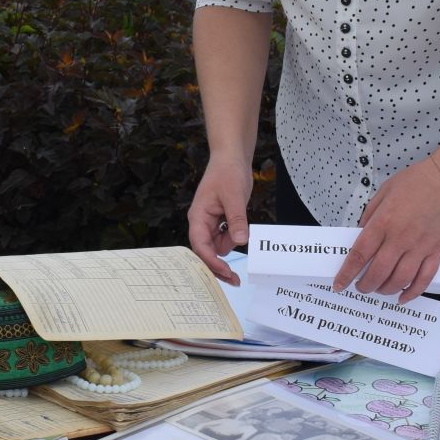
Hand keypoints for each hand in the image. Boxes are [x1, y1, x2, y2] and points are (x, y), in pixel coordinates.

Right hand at [186, 159, 252, 284]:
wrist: (232, 158)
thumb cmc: (228, 172)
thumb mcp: (235, 196)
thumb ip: (237, 219)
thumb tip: (240, 242)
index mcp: (198, 216)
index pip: (200, 244)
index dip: (211, 261)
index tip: (225, 272)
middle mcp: (201, 223)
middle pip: (206, 251)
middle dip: (218, 266)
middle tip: (234, 280)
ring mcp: (210, 223)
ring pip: (217, 247)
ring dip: (228, 250)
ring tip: (241, 235)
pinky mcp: (220, 222)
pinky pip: (225, 238)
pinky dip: (233, 240)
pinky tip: (241, 232)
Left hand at [332, 158, 439, 301]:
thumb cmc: (418, 180)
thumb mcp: (384, 191)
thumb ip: (370, 214)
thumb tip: (361, 232)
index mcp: (383, 222)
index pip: (359, 254)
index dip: (347, 273)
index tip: (339, 283)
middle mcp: (400, 238)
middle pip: (377, 272)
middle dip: (364, 285)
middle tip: (359, 287)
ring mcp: (419, 247)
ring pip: (399, 280)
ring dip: (385, 290)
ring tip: (378, 290)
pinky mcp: (436, 251)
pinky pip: (424, 278)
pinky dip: (412, 292)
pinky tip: (403, 297)